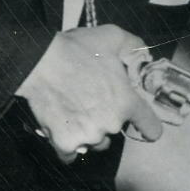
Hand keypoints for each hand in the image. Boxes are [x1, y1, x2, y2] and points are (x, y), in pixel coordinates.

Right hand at [16, 24, 163, 158]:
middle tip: (90, 100)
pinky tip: (63, 130)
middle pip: (115, 131)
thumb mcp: (112, 37)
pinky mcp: (65, 143)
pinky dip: (67, 144)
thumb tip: (144, 57)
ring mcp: (88, 135)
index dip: (148, 127)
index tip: (144, 127)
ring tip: (75, 111)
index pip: (150, 127)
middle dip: (106, 118)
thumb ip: (134, 46)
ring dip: (88, 132)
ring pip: (94, 142)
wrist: (39, 62)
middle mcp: (111, 123)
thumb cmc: (76, 49)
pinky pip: (70, 153)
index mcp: (126, 102)